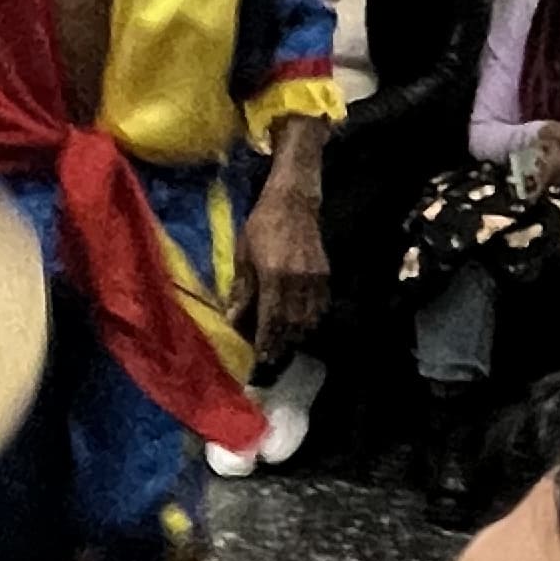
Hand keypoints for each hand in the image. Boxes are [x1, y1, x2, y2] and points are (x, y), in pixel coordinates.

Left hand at [236, 178, 328, 358]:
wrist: (294, 202)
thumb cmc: (261, 226)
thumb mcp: (242, 256)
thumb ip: (241, 289)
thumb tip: (234, 319)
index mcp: (274, 276)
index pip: (272, 319)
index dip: (268, 342)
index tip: (262, 358)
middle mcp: (298, 281)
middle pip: (293, 324)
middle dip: (282, 344)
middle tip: (271, 357)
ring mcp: (316, 279)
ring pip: (310, 319)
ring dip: (297, 335)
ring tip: (283, 344)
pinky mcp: (326, 275)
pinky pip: (321, 307)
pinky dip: (311, 321)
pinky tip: (300, 326)